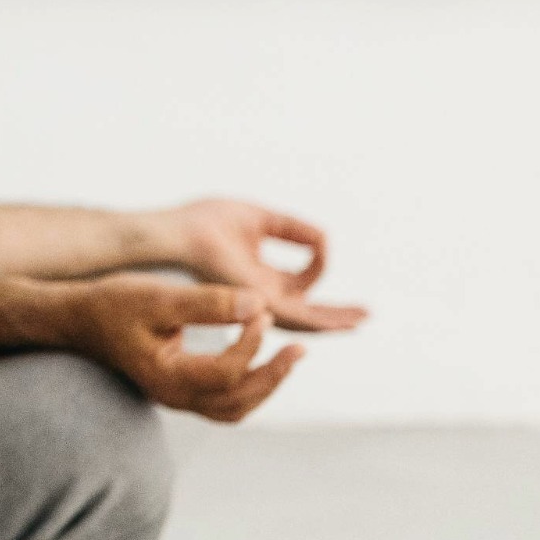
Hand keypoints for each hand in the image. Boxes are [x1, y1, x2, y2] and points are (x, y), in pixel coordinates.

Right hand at [58, 275, 302, 421]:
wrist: (78, 317)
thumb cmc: (112, 304)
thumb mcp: (159, 298)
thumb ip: (208, 303)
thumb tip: (258, 305)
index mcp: (167, 379)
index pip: (227, 373)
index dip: (252, 343)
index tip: (261, 311)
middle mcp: (173, 397)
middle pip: (238, 403)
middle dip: (273, 376)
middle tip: (299, 350)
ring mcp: (176, 397)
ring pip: (233, 409)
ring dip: (265, 386)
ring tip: (289, 358)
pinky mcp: (178, 388)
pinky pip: (223, 401)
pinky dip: (247, 386)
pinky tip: (260, 360)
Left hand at [155, 199, 367, 333]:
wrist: (176, 235)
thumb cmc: (203, 223)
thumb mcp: (259, 218)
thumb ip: (291, 227)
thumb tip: (322, 237)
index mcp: (257, 276)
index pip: (298, 282)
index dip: (317, 268)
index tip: (323, 244)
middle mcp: (259, 294)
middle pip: (306, 308)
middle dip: (335, 312)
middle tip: (364, 315)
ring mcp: (258, 303)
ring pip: (304, 320)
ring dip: (334, 320)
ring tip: (362, 320)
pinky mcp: (256, 305)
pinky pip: (295, 317)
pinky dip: (320, 320)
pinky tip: (340, 321)